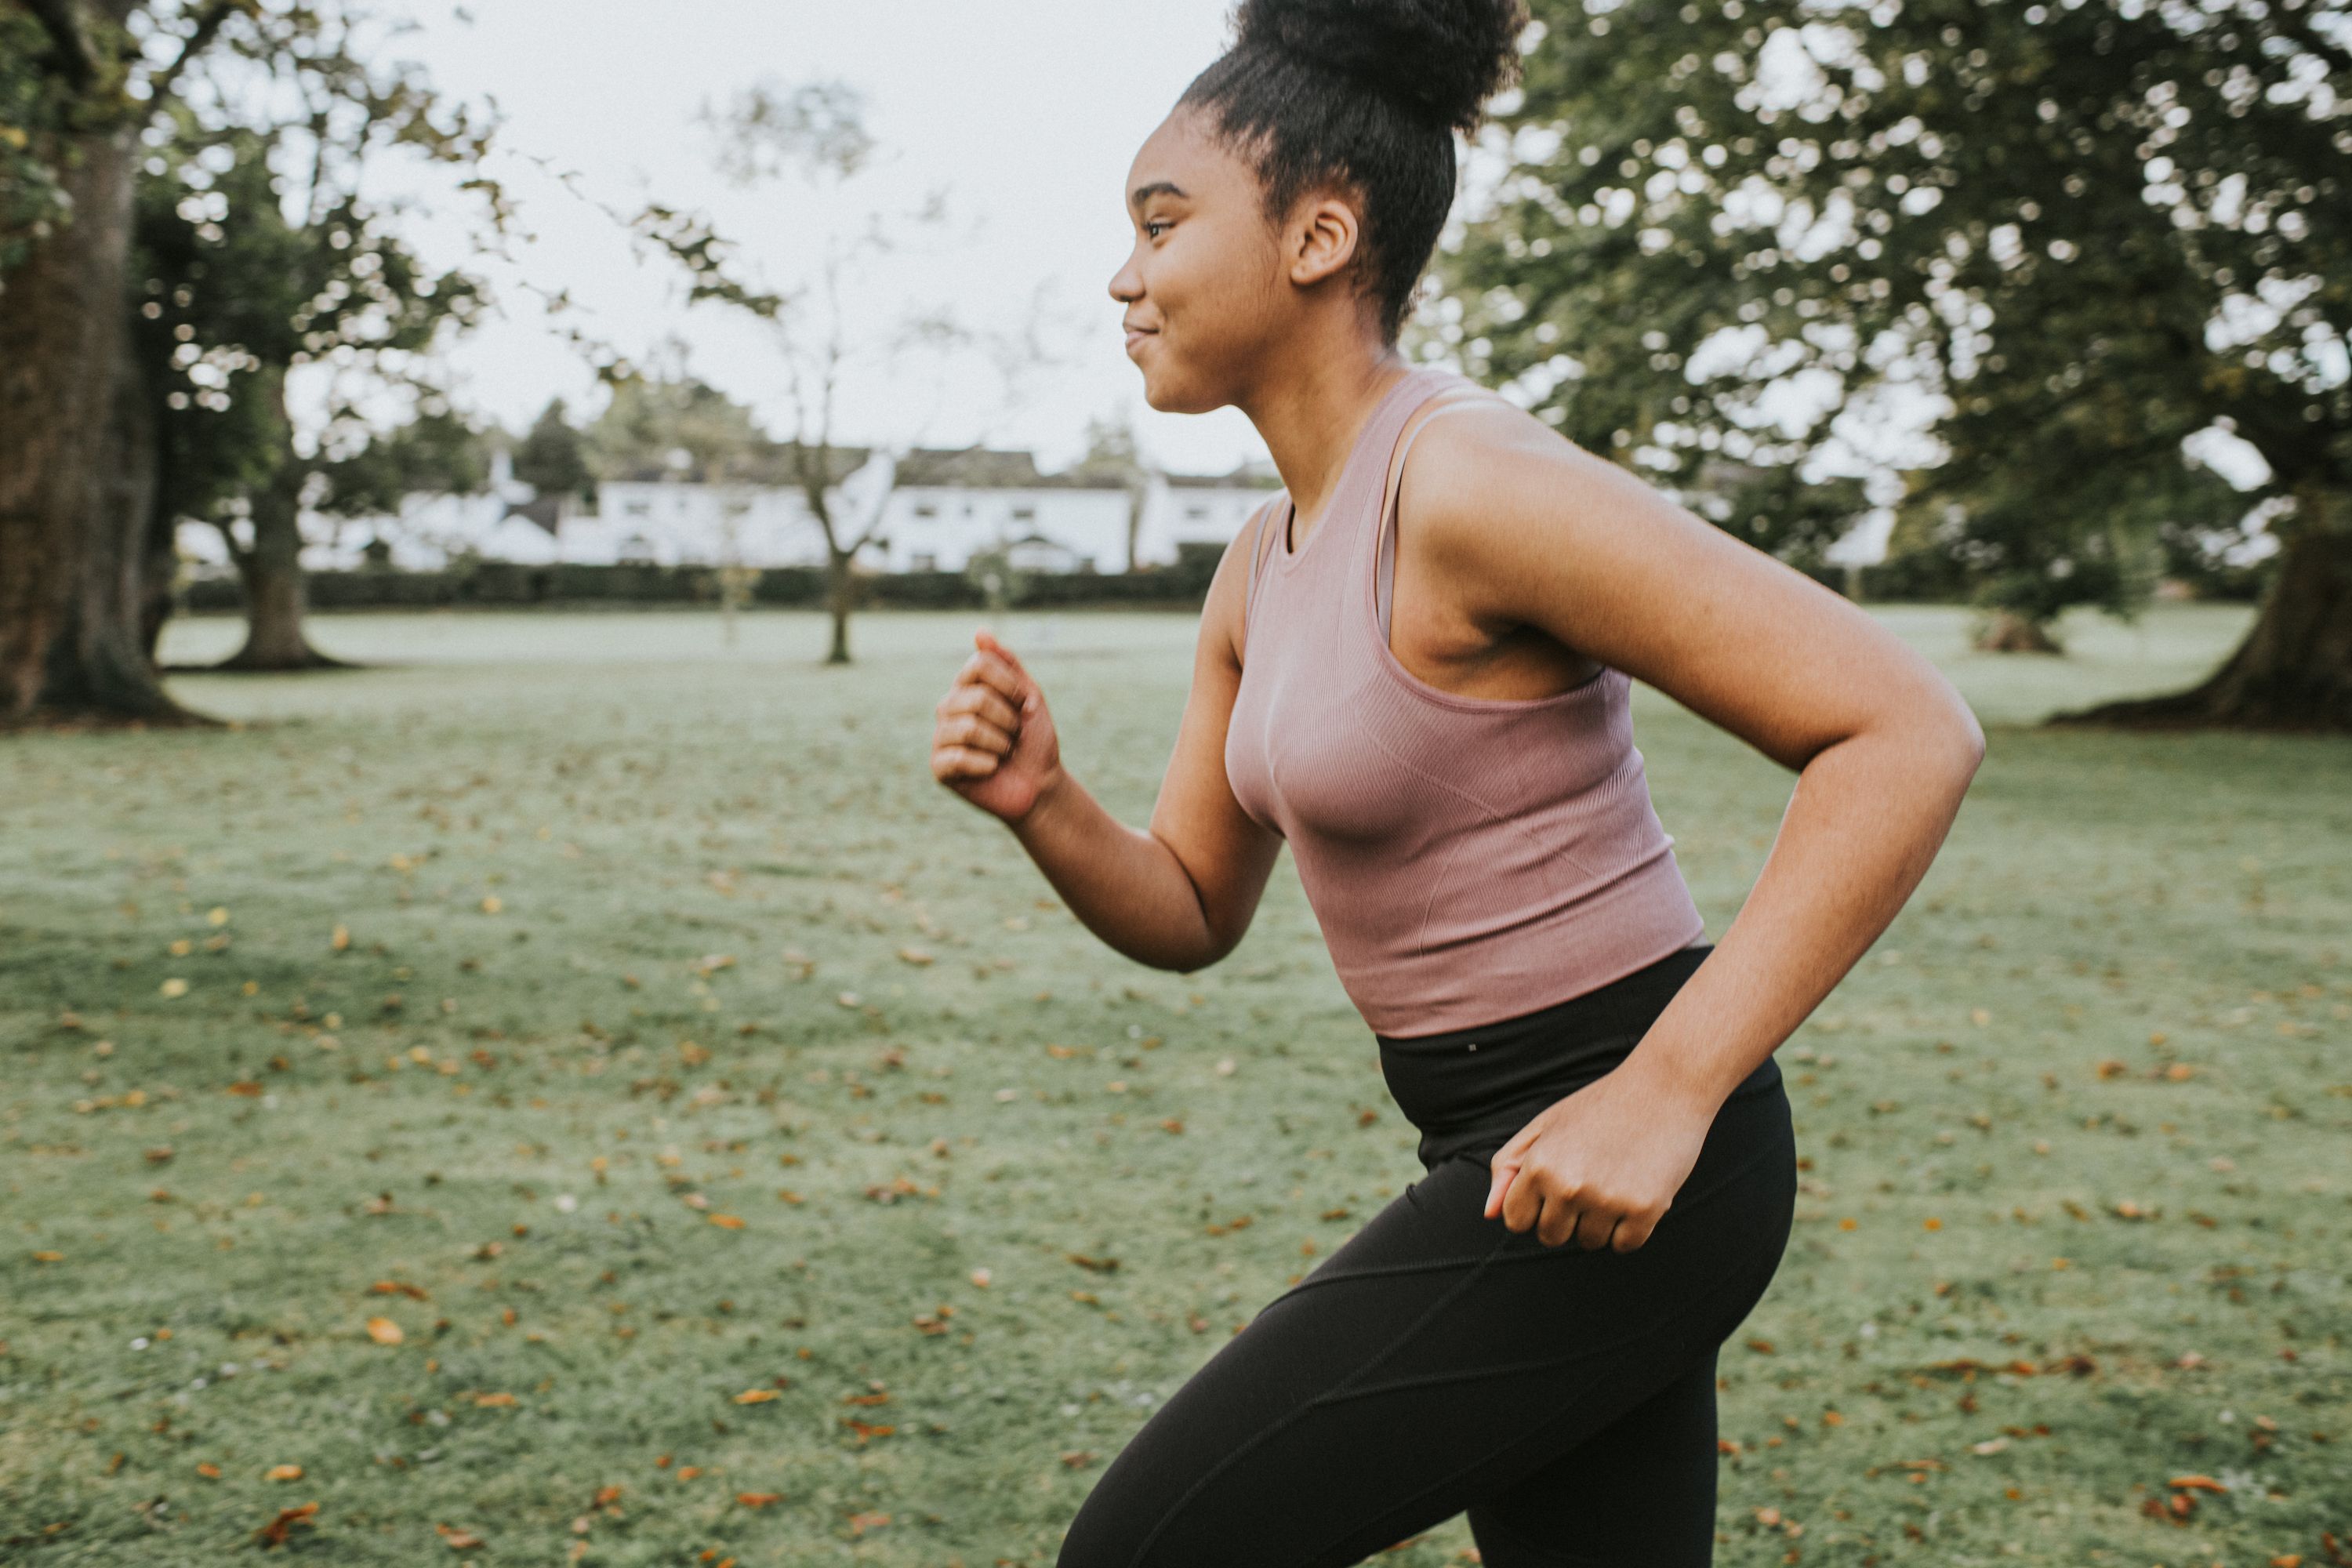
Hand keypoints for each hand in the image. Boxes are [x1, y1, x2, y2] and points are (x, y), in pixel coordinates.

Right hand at [930, 627, 1063, 824]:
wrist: (1040, 784)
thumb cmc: (1033, 740)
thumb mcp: (1028, 696)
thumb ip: (1006, 663)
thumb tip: (980, 632)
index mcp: (967, 687)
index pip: (979, 664)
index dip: (1009, 685)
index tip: (1024, 704)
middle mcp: (949, 708)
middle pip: (976, 697)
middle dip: (1008, 720)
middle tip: (1014, 736)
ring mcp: (942, 737)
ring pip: (968, 728)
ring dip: (1000, 744)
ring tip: (1004, 753)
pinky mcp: (940, 768)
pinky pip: (958, 758)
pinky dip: (987, 764)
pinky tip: (991, 770)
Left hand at [1481, 1058, 1717, 1251]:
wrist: (1664, 1086)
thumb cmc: (1599, 1106)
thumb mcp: (1545, 1126)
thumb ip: (1510, 1167)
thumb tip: (1489, 1214)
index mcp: (1539, 1164)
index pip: (1516, 1221)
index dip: (1534, 1207)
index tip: (1552, 1188)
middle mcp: (1569, 1186)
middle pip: (1551, 1237)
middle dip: (1565, 1217)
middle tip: (1588, 1180)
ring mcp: (1607, 1199)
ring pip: (1589, 1242)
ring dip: (1599, 1222)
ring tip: (1614, 1180)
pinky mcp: (1645, 1209)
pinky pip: (1624, 1245)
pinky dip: (1630, 1228)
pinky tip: (1635, 1191)